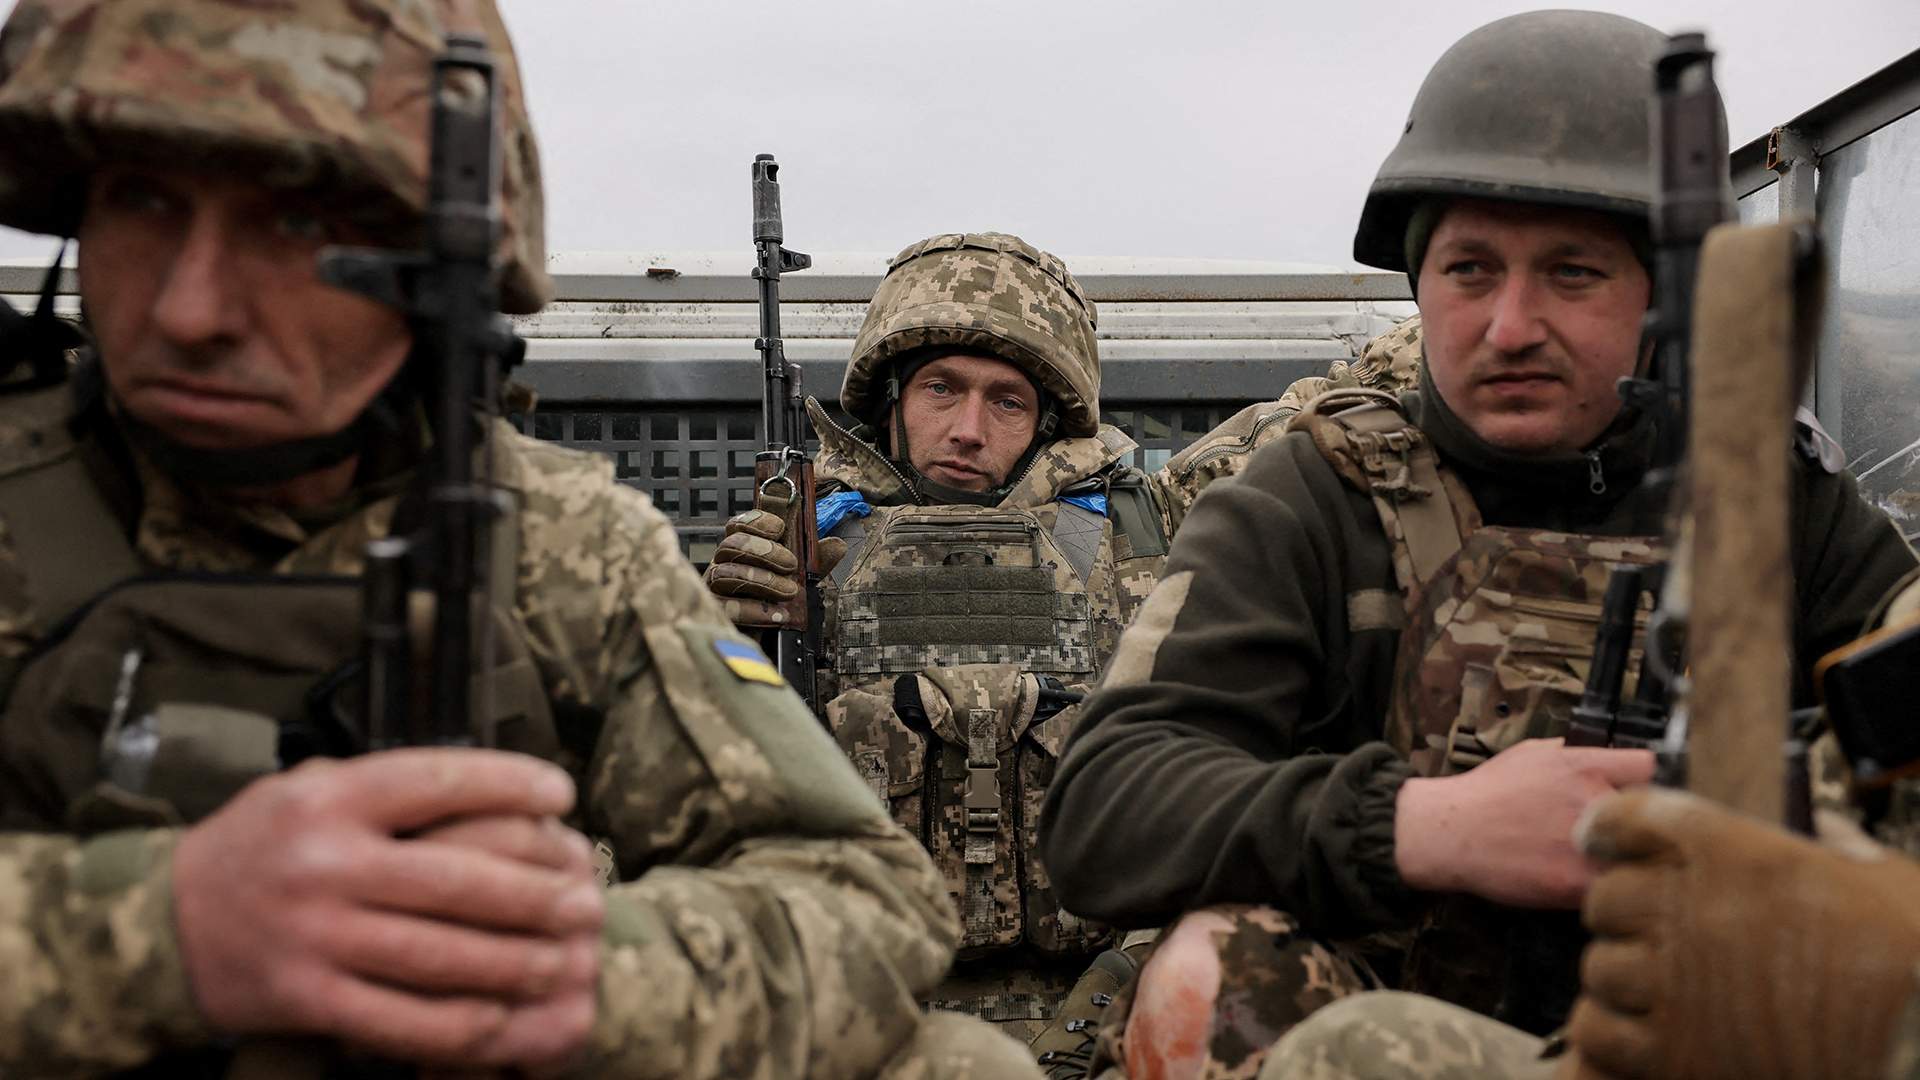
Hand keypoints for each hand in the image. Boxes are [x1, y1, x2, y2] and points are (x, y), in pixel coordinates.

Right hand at [172, 749, 604, 1069]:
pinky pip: (399, 1018)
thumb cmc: (259, 848)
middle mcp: (324, 864)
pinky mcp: (306, 998)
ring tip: (565, 960)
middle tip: (586, 900)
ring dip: (514, 962)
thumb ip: (386, 787)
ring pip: (438, 954)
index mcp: (330, 799)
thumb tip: (493, 785)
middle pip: (454, 879)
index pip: (436, 781)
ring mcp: (315, 936)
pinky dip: (458, 1024)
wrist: (162, 926)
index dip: (508, 785)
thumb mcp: (307, 790)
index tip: (561, 795)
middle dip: (534, 892)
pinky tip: (502, 1017)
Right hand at [704, 488, 846, 628]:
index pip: (738, 526)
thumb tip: (836, 545)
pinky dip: (753, 610)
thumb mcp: (801, 582)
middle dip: (764, 552)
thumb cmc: (778, 607)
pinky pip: (725, 607)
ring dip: (762, 580)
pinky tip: (777, 615)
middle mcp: (724, 567)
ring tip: (790, 592)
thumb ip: (815, 562)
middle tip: (791, 564)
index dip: (756, 522)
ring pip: (725, 573)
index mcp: (741, 554)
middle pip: (731, 545)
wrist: (769, 646)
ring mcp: (715, 591)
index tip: (780, 529)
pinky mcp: (716, 616)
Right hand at [1393, 738, 1653, 907]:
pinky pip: (1613, 888)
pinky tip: (1584, 882)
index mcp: (1584, 765)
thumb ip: (1576, 755)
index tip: (1638, 794)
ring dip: (1627, 861)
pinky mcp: (1575, 883)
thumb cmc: (1488, 792)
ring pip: (1637, 857)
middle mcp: (1592, 800)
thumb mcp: (1533, 754)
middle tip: (1620, 834)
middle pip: (1650, 816)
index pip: (1648, 767)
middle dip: (1637, 826)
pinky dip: (1606, 890)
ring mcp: (1586, 844)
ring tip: (1603, 863)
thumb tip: (1610, 756)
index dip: (1646, 782)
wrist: (1450, 831)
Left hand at [1564, 787, 1919, 1079]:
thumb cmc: (1912, 957)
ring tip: (1655, 989)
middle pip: (1607, 897)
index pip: (1631, 818)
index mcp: (1735, 854)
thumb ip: (1837, 847)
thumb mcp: (1881, 879)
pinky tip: (1637, 1034)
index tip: (1598, 837)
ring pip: (1600, 966)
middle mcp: (1691, 910)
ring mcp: (1675, 983)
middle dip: (1625, 912)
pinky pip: (1600, 1031)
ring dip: (1621, 976)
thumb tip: (1823, 829)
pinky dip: (1609, 1032)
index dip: (1609, 825)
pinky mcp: (1673, 1053)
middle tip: (1654, 932)